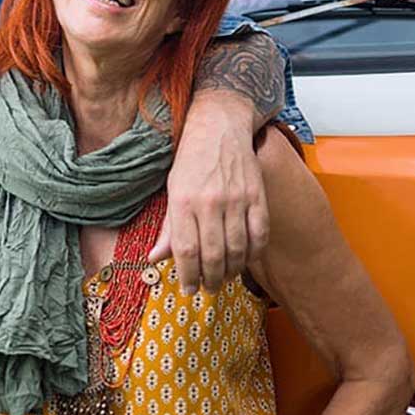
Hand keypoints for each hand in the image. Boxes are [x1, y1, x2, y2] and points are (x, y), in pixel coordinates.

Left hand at [148, 90, 268, 295]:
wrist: (219, 125)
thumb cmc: (191, 157)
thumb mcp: (171, 189)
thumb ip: (168, 227)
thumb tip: (155, 258)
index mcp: (183, 200)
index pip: (185, 250)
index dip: (187, 275)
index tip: (188, 288)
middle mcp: (210, 202)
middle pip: (213, 255)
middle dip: (209, 280)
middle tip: (207, 289)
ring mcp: (237, 199)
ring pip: (237, 250)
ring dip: (230, 272)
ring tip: (223, 279)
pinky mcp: (257, 196)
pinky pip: (259, 235)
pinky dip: (253, 254)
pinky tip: (245, 261)